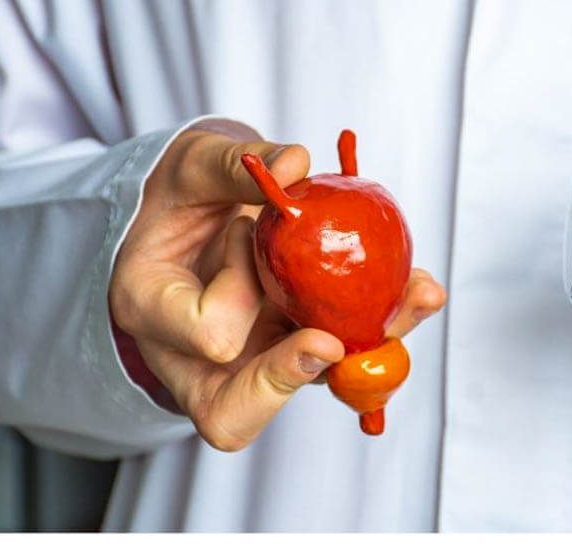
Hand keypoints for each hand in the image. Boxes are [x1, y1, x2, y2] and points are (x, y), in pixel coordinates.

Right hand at [110, 127, 446, 449]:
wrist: (191, 218)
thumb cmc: (178, 195)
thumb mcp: (191, 166)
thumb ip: (234, 165)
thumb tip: (295, 163)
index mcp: (151, 310)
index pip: (206, 335)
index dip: (241, 296)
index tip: (246, 235)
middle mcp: (192, 358)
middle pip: (237, 409)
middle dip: (296, 374)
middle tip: (330, 342)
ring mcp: (247, 362)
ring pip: (301, 387)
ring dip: (368, 351)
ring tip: (416, 297)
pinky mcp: (290, 351)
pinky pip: (337, 357)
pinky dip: (382, 325)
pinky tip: (419, 290)